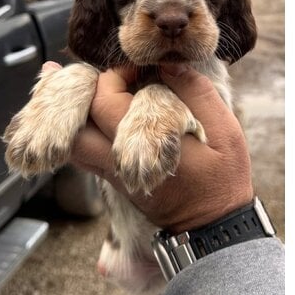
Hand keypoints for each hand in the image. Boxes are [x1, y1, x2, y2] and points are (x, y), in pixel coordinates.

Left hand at [46, 61, 254, 232]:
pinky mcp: (116, 181)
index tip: (139, 66)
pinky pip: (85, 153)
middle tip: (114, 75)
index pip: (106, 102)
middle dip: (89, 90)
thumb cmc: (223, 180)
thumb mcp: (224, 131)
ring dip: (75, 112)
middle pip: (78, 123)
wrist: (214, 230)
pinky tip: (80, 110)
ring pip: (74, 143)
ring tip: (70, 82)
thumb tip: (168, 65)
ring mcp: (114, 174)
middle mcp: (119, 162)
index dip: (115, 75)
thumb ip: (197, 93)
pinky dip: (80, 129)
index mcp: (144, 146)